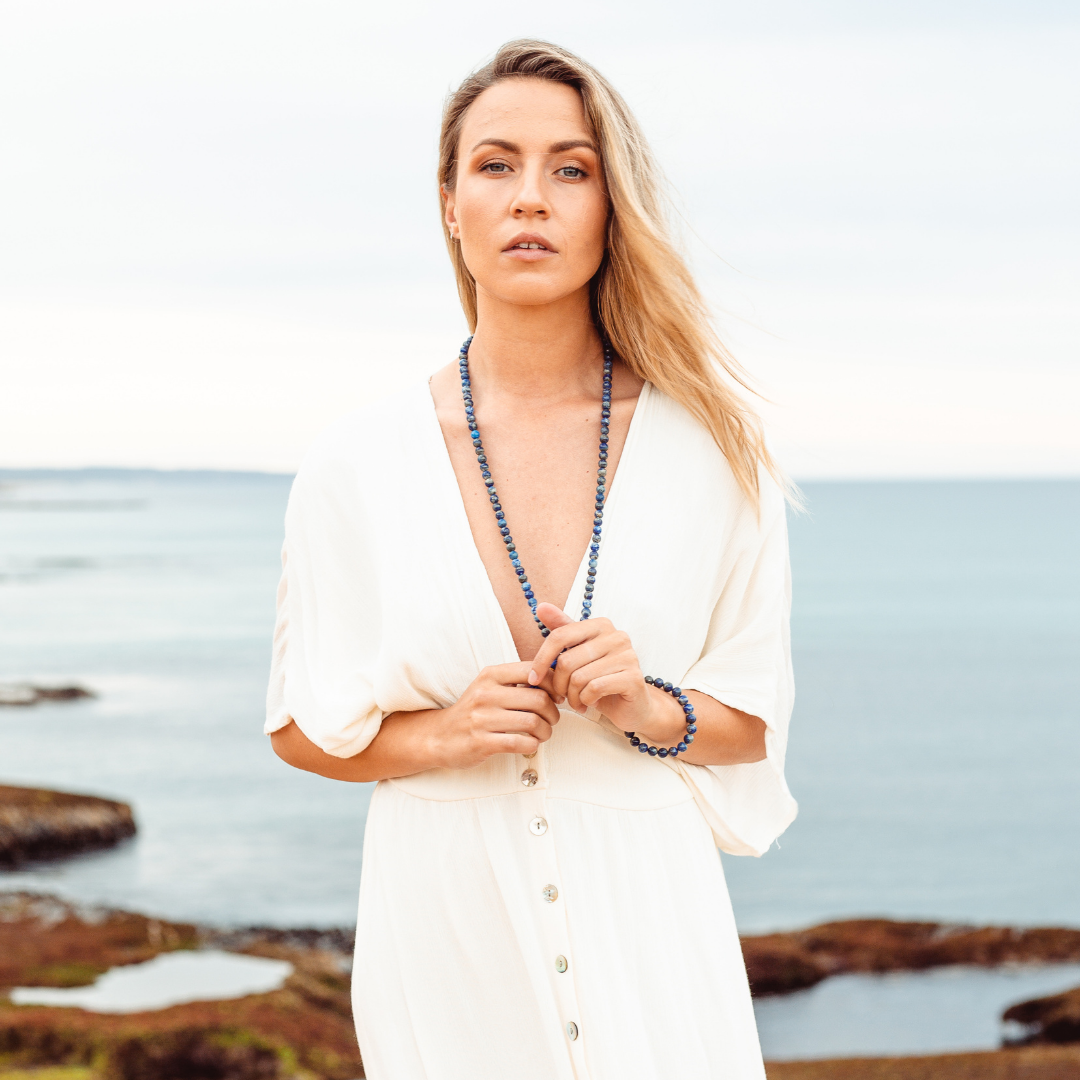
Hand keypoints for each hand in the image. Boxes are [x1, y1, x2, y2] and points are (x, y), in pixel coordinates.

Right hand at [432, 661, 561, 768]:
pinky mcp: (482, 742)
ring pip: (533, 722)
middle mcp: (486, 694)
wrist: (439, 736)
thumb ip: (517, 681)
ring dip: (546, 731)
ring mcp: (482, 718)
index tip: (556, 696)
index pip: (533, 671)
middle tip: (552, 719)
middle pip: (538, 699)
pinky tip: (530, 744)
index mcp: (490, 675)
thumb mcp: (489, 687)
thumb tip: (555, 680)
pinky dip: (533, 745)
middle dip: (553, 712)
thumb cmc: (473, 711)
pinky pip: (521, 742)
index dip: (552, 684)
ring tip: (543, 733)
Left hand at [527, 604, 686, 745]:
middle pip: (567, 660)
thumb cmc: (600, 679)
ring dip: (573, 696)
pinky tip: (590, 703)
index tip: (534, 679)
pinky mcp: (633, 678)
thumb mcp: (578, 654)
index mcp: (601, 625)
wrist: (632, 706)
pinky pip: (594, 689)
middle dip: (559, 685)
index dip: (541, 659)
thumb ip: (562, 629)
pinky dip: (586, 701)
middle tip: (563, 696)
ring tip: (578, 702)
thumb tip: (541, 606)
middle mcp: (617, 636)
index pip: (560, 636)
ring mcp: (628, 656)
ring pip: (579, 678)